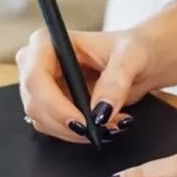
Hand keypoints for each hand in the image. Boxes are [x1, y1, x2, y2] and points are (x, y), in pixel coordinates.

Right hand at [13, 27, 154, 143]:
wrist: (141, 61)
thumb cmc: (132, 48)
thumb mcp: (130, 59)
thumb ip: (115, 82)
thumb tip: (100, 112)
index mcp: (48, 42)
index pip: (36, 78)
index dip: (54, 105)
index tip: (82, 123)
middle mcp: (37, 62)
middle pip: (34, 103)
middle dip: (68, 123)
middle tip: (103, 129)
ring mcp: (40, 85)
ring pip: (42, 121)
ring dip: (75, 131)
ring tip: (110, 125)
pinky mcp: (49, 105)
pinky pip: (52, 128)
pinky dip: (77, 134)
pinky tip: (102, 125)